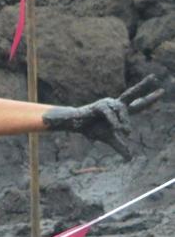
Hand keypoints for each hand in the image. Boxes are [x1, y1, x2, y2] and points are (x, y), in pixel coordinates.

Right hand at [42, 76, 163, 159]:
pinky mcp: (99, 106)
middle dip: (143, 86)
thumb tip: (130, 159)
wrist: (76, 125)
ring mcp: (108, 103)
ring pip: (122, 109)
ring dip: (125, 121)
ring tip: (126, 131)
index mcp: (121, 110)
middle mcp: (116, 104)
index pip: (138, 104)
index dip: (150, 99)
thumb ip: (121, 146)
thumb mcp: (110, 138)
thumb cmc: (92, 128)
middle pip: (132, 94)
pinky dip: (114, 121)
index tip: (161, 91)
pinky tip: (117, 128)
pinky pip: (110, 114)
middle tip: (155, 78)